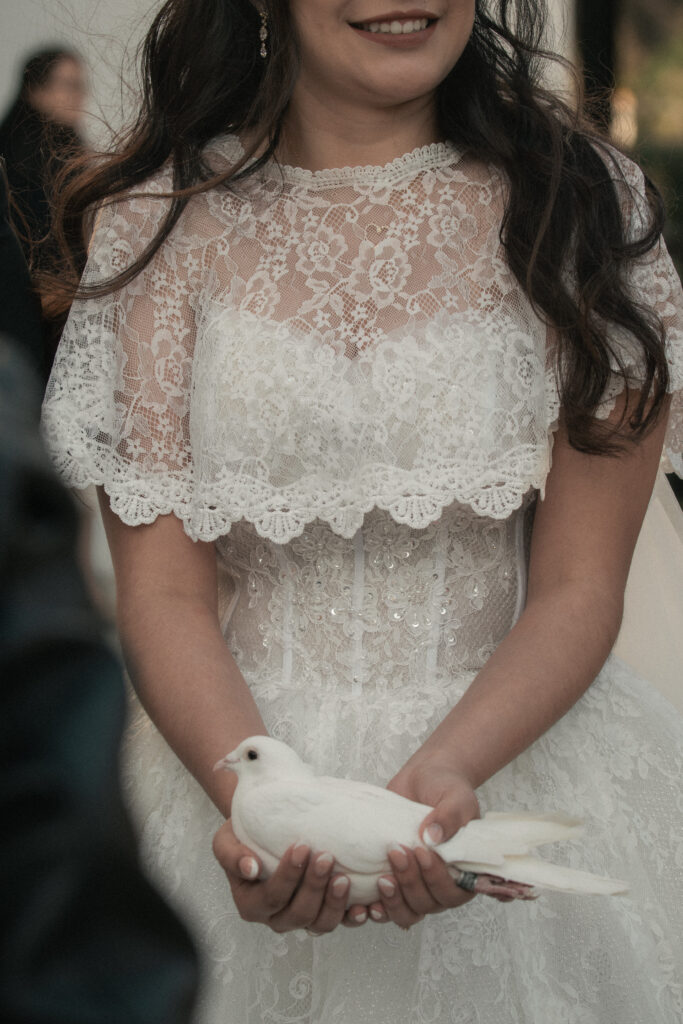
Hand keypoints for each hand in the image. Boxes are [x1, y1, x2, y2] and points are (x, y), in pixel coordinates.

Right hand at [213, 820, 354, 934]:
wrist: (264, 831)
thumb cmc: (245, 835)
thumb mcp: (225, 841)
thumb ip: (231, 855)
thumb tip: (249, 868)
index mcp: (251, 904)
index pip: (272, 897)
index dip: (288, 876)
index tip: (302, 847)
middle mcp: (276, 917)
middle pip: (299, 913)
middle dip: (314, 886)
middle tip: (326, 857)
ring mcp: (302, 918)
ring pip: (320, 923)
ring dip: (335, 903)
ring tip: (345, 878)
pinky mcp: (323, 912)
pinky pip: (341, 923)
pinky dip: (353, 917)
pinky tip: (366, 905)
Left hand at [366, 757, 530, 927]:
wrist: (423, 778)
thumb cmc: (446, 788)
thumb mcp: (455, 797)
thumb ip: (449, 816)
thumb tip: (433, 837)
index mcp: (462, 870)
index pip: (453, 893)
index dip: (437, 880)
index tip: (422, 852)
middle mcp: (440, 883)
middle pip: (426, 904)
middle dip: (410, 883)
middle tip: (397, 851)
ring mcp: (415, 884)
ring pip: (407, 912)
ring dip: (394, 900)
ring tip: (382, 878)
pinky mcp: (394, 879)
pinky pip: (386, 907)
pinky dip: (377, 909)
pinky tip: (367, 903)